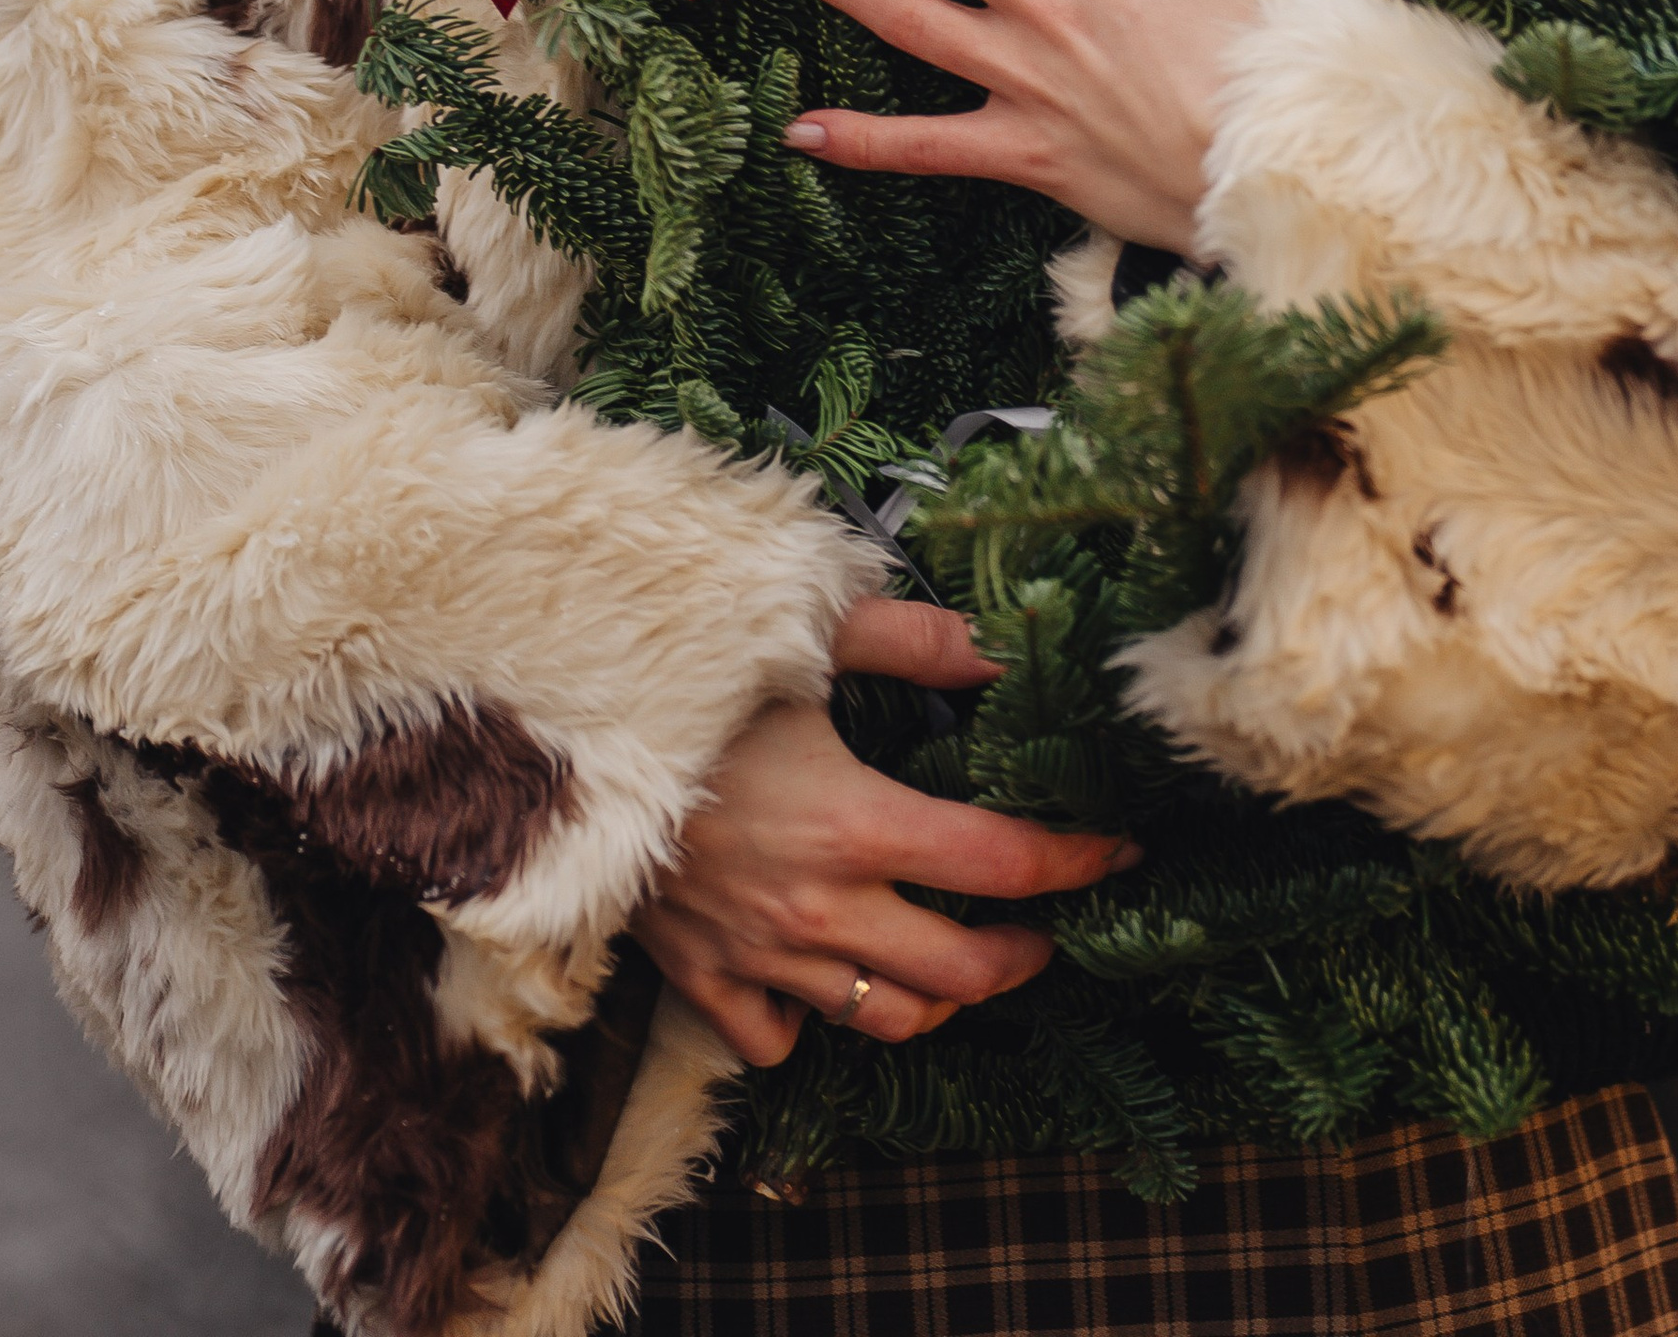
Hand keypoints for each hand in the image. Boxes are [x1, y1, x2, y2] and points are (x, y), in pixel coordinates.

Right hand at [632, 592, 1136, 1066]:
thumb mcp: (803, 638)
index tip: (1119, 847)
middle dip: (1021, 953)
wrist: (557, 743)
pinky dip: (815, 1021)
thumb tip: (1001, 645)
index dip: (1077, 861)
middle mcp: (820, 908)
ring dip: (937, 999)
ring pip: (882, 1018)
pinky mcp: (702, 977)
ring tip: (961, 962)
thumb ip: (914, 639)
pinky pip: (778, 1039)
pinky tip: (831, 976)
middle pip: (959, 973)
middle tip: (1045, 924)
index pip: (1002, 865)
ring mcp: (760, 955)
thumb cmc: (685, 683)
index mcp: (857, 823)